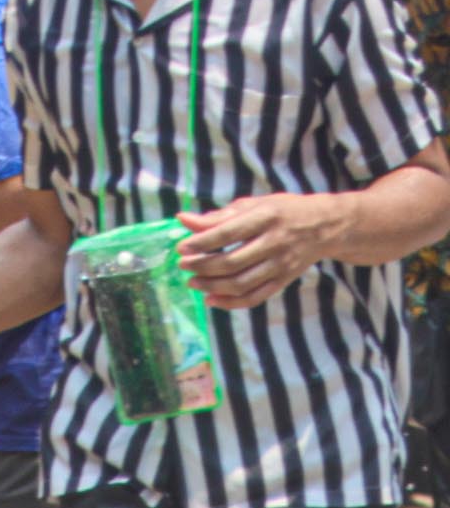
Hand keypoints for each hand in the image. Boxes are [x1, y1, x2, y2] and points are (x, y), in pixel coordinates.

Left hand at [178, 193, 346, 309]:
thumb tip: (182, 219)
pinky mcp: (284, 280)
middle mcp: (275, 242)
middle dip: (202, 266)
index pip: (228, 233)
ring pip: (242, 283)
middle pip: (233, 262)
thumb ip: (218, 215)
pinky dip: (231, 302)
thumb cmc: (282, 211)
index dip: (202, 242)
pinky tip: (211, 299)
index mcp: (266, 217)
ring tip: (192, 282)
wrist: (326, 225)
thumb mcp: (254, 204)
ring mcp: (281, 264)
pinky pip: (256, 297)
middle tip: (183, 265)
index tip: (181, 247)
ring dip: (212, 286)